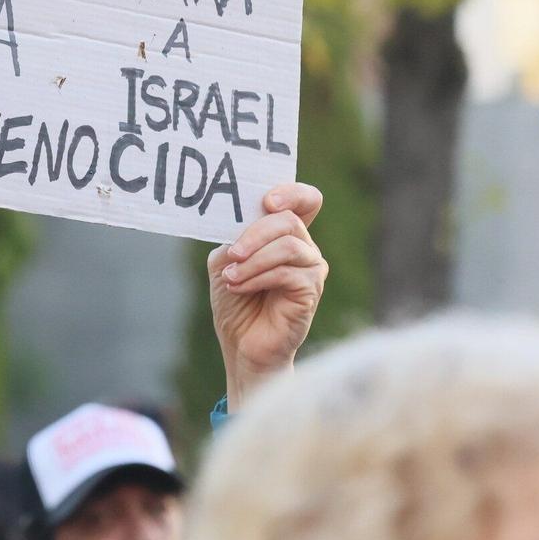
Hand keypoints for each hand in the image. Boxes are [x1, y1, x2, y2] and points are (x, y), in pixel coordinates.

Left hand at [209, 183, 326, 409]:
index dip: (292, 193)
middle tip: (232, 253)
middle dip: (255, 233)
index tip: (266, 201)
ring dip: (253, 259)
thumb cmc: (236, 303)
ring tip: (231, 277)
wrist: (241, 346)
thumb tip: (238, 227)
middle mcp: (305, 249)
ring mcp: (312, 270)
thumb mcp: (225, 262)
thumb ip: (234, 238)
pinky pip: (288, 272)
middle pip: (290, 220)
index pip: (307, 201)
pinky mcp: (311, 292)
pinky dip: (258, 276)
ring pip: (289, 245)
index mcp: (287, 236)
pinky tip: (239, 286)